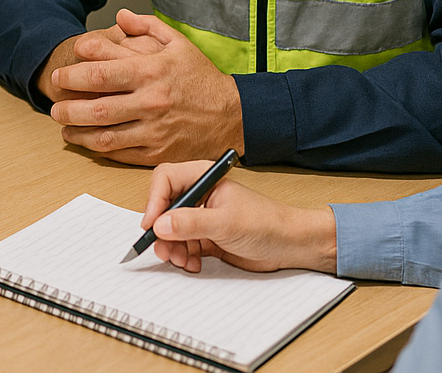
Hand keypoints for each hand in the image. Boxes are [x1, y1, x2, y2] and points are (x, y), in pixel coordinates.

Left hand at [46, 9, 243, 164]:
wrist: (232, 116)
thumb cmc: (201, 78)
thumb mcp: (178, 43)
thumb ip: (147, 26)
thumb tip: (120, 16)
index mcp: (152, 72)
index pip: (102, 73)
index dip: (74, 74)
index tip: (61, 74)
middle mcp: (150, 102)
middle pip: (97, 108)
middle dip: (67, 107)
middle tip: (54, 105)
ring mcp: (153, 130)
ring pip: (104, 135)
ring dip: (77, 131)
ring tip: (63, 125)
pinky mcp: (157, 152)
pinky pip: (120, 153)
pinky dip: (98, 149)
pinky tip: (86, 141)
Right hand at [140, 160, 337, 273]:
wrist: (290, 246)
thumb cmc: (267, 223)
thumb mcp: (226, 223)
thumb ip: (191, 223)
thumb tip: (160, 224)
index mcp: (204, 178)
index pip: (165, 180)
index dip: (154, 201)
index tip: (152, 225)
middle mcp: (199, 195)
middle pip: (164, 208)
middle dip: (162, 231)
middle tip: (164, 250)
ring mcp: (202, 217)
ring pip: (170, 230)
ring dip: (172, 248)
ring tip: (183, 261)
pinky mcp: (205, 236)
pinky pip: (182, 246)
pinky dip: (183, 256)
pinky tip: (194, 264)